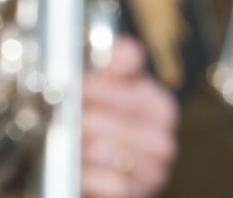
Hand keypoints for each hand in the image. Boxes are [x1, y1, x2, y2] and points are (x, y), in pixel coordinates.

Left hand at [80, 36, 177, 197]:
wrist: (84, 159)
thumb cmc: (95, 116)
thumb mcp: (103, 85)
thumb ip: (116, 66)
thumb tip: (128, 48)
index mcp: (159, 108)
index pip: (145, 98)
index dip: (109, 92)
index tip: (85, 88)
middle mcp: (161, 141)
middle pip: (129, 129)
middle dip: (93, 120)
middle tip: (72, 115)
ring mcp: (151, 171)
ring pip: (119, 157)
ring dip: (87, 147)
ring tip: (72, 139)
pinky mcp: (134, 194)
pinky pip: (115, 187)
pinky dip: (92, 177)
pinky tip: (79, 167)